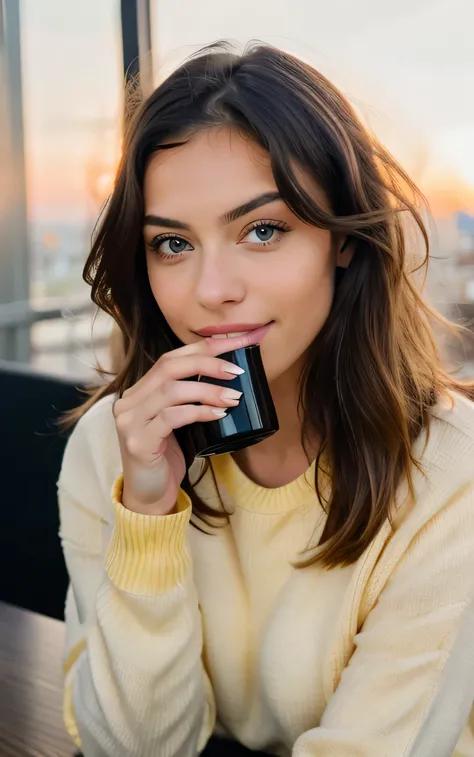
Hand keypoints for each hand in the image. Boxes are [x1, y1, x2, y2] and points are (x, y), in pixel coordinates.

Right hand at [113, 335, 246, 514]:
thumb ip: (188, 399)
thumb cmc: (167, 458)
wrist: (149, 498)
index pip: (171, 358)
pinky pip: (172, 417)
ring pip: (171, 390)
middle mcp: (129, 402)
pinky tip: (218, 414)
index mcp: (139, 392)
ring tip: (234, 397)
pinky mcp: (139, 442)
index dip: (204, 347)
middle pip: (169, 367)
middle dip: (207, 363)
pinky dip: (198, 412)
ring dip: (208, 390)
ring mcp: (130, 422)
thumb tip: (229, 378)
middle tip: (237, 370)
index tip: (236, 343)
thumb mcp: (177, 422)